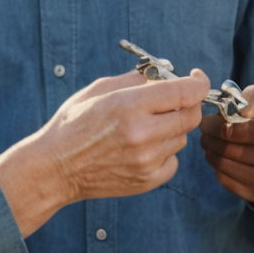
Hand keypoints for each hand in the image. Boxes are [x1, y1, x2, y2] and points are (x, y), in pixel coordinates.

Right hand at [0, 68, 209, 235]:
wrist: (55, 168)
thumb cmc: (74, 125)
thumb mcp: (100, 89)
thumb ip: (137, 78)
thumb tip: (168, 72)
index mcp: (129, 106)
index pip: (185, 92)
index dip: (198, 82)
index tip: (196, 78)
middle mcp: (142, 134)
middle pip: (190, 115)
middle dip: (187, 104)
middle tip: (174, 101)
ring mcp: (146, 160)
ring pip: (181, 137)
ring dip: (171, 128)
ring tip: (145, 127)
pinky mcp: (147, 180)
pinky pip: (173, 160)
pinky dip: (165, 152)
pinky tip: (143, 148)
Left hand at [199, 81, 253, 204]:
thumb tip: (238, 112)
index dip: (236, 127)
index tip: (219, 121)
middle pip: (244, 152)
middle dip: (217, 138)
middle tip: (205, 128)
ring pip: (232, 168)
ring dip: (212, 151)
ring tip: (207, 139)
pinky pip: (229, 182)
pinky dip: (217, 167)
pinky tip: (217, 154)